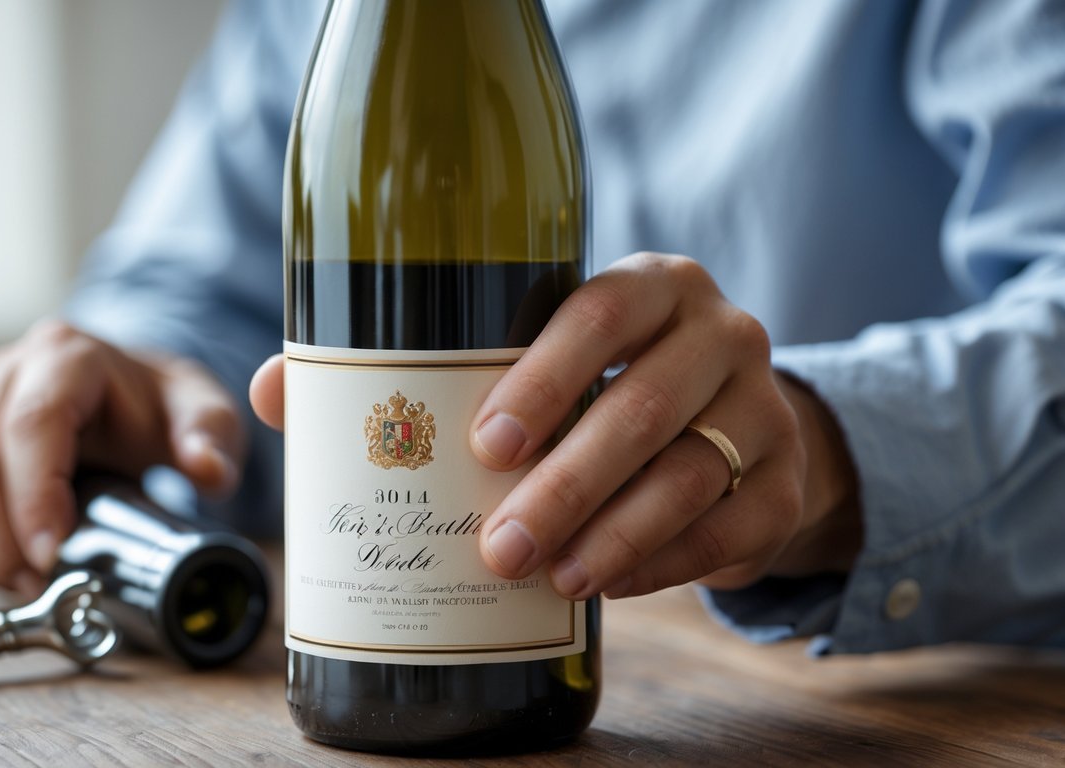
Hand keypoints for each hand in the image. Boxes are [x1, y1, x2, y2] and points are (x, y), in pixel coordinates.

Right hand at [0, 320, 243, 593]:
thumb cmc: (158, 408)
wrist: (121, 395)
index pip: (31, 423)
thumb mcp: (201, 413)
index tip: (49, 554)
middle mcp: (0, 373)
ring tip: (20, 584)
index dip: (32, 495)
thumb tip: (209, 469)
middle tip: (39, 585)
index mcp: (66, 356)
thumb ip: (211, 437)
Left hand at [250, 252, 859, 599]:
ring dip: (615, 533)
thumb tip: (279, 390)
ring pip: (692, 472)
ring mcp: (765, 407)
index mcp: (649, 286)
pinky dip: (666, 563)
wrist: (732, 428)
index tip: (485, 444)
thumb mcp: (533, 364)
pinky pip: (732, 528)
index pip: (599, 310)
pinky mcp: (785, 482)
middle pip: (644, 405)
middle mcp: (719, 333)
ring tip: (549, 577)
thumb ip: (417, 371)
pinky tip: (607, 587)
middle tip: (497, 545)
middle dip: (565, 483)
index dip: (544, 375)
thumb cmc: (600, 388)